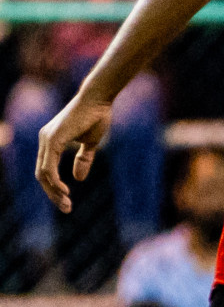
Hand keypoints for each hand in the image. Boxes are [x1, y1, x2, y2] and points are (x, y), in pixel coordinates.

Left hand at [35, 93, 112, 213]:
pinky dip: (55, 182)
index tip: (67, 200)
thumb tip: (78, 178)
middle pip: (41, 175)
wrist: (99, 98)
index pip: (46, 170)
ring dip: (53, 192)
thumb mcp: (91, 143)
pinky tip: (65, 190)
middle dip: (53, 194)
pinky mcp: (53, 140)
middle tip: (66, 208)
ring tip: (66, 203)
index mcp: (51, 140)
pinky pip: (48, 167)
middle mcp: (45, 140)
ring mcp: (47, 139)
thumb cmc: (97, 116)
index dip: (55, 187)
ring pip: (43, 174)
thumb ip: (84, 159)